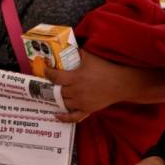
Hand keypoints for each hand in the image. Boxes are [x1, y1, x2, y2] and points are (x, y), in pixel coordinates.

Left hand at [45, 51, 164, 122]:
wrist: (120, 83)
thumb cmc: (105, 68)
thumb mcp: (90, 57)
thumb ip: (78, 53)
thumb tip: (69, 46)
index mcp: (76, 77)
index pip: (55, 76)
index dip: (47, 73)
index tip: (44, 69)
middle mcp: (76, 91)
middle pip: (57, 91)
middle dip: (50, 86)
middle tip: (45, 83)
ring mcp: (81, 102)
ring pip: (63, 102)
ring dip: (56, 98)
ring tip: (50, 95)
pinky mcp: (88, 109)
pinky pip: (73, 117)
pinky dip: (64, 117)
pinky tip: (56, 115)